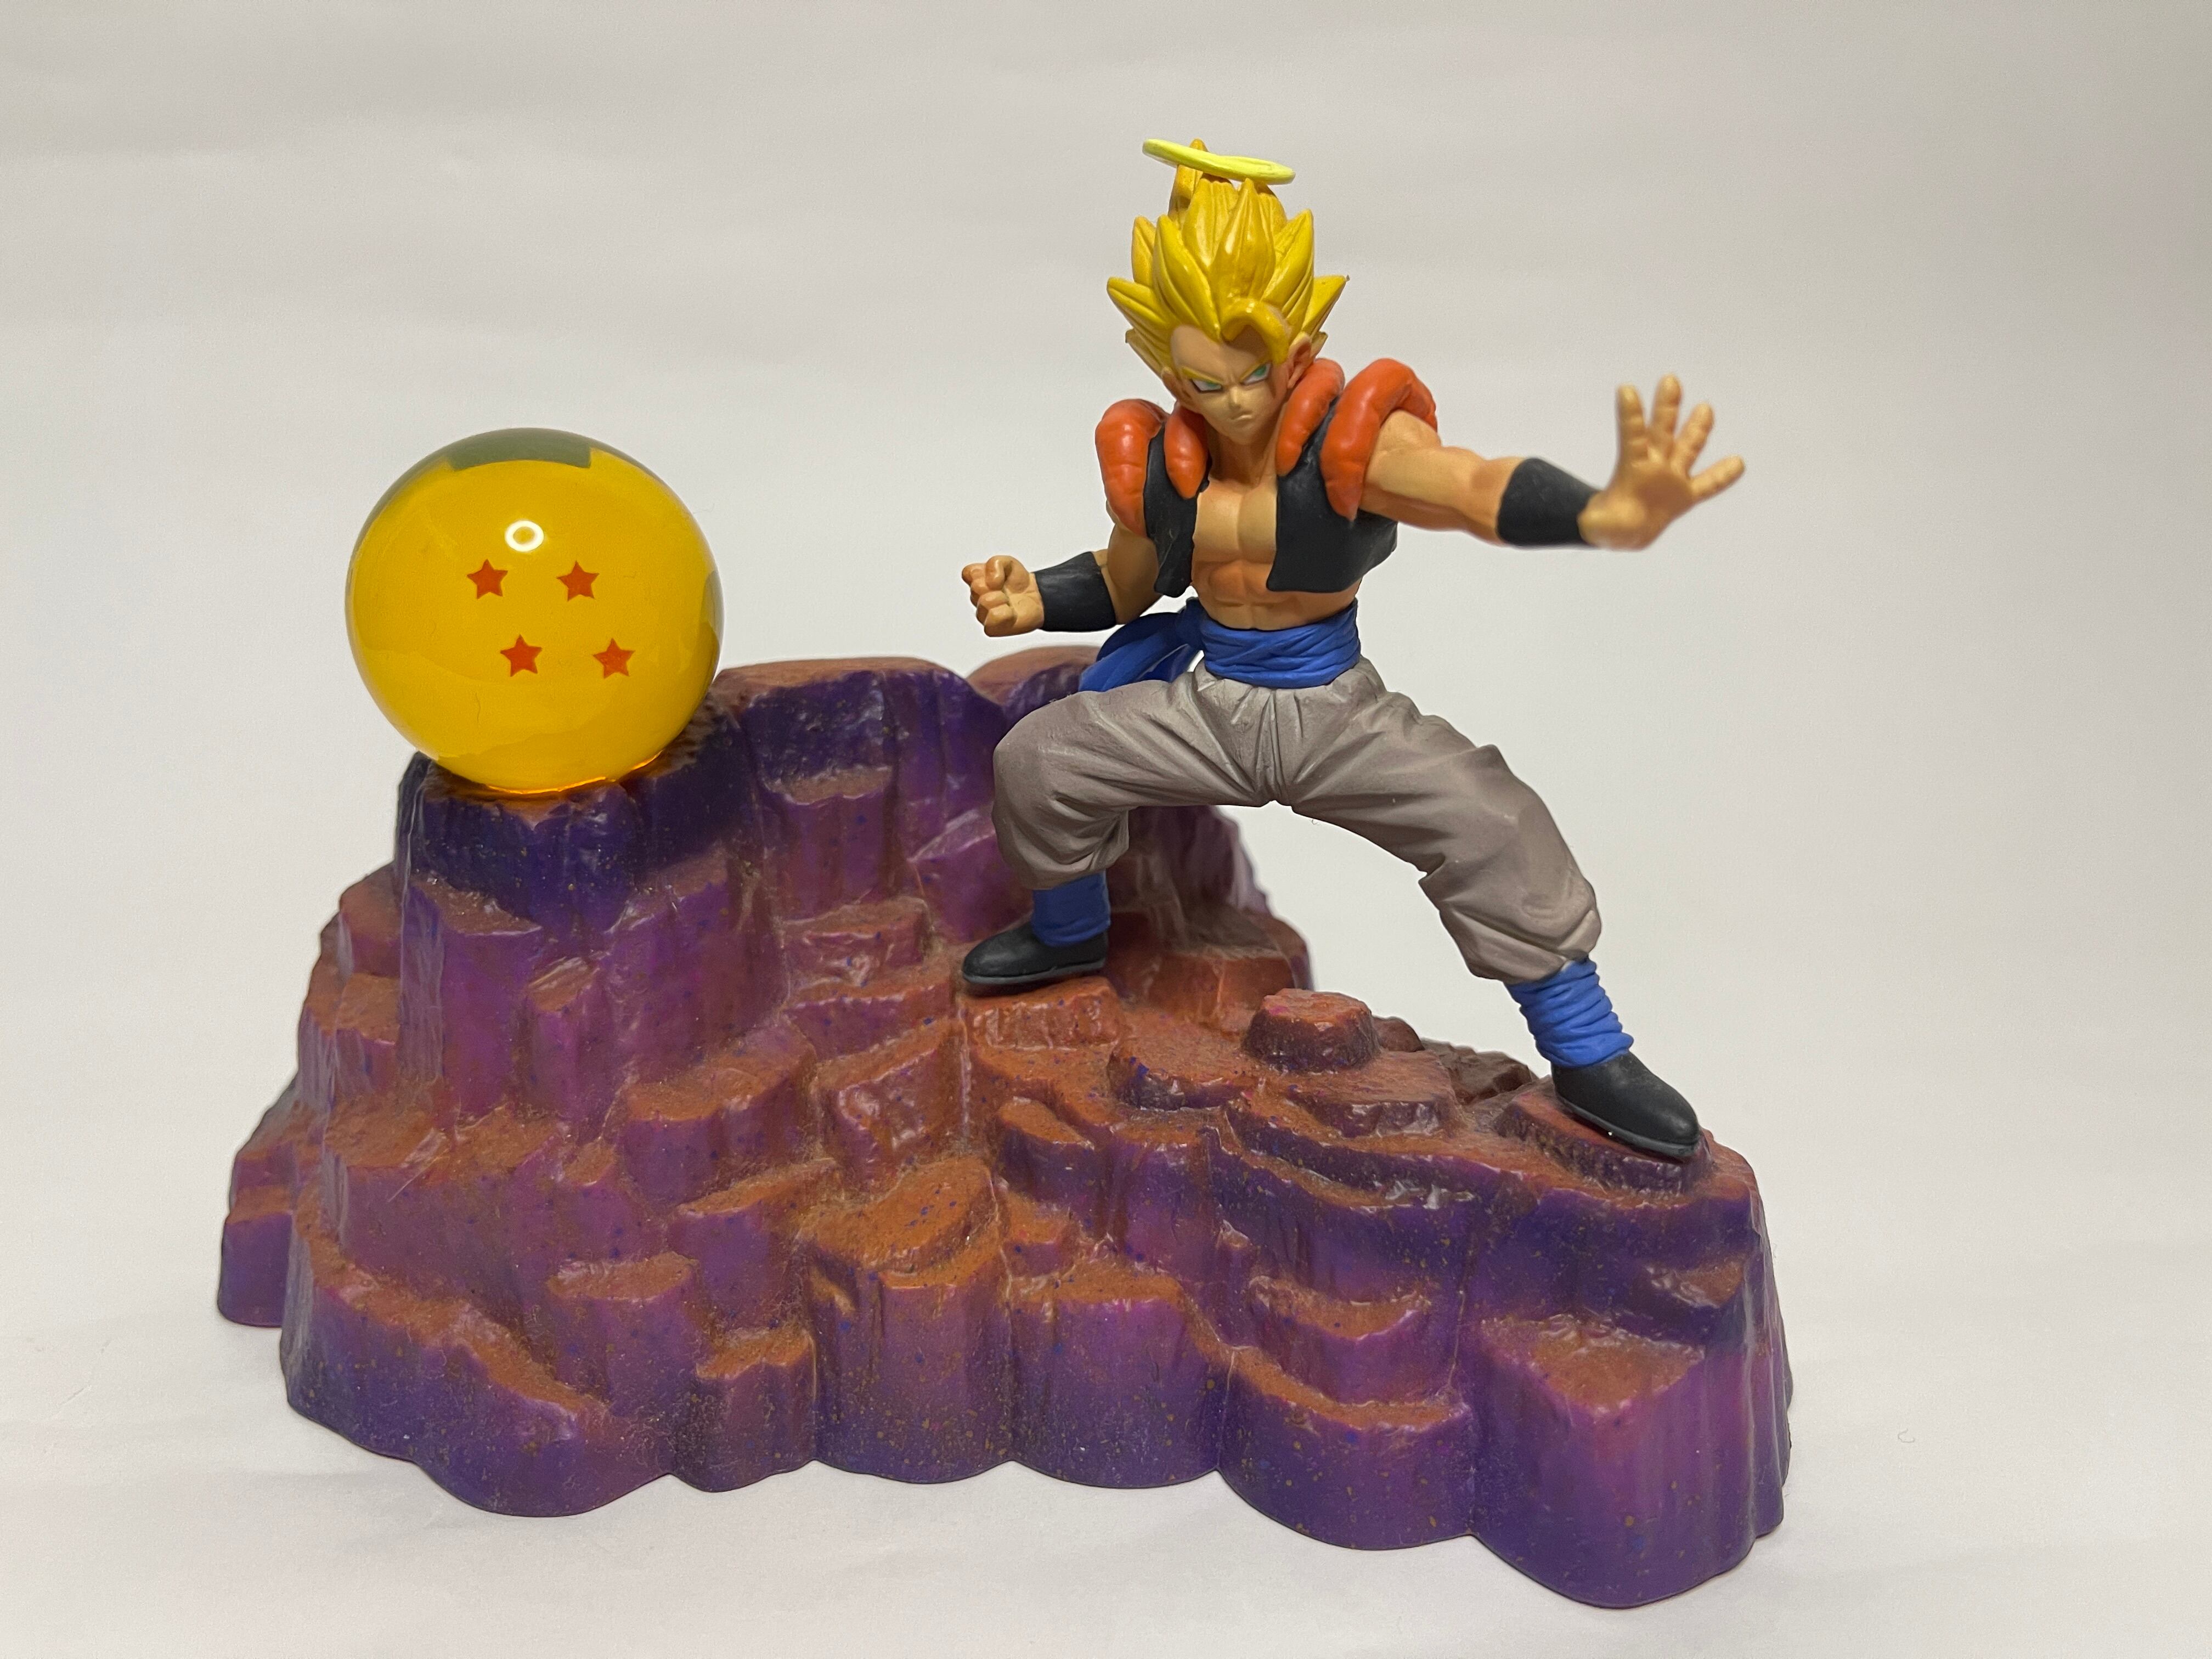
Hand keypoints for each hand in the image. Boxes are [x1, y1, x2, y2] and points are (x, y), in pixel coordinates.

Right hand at [961, 555, 1043, 636]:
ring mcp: (982, 614)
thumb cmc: (1019, 583)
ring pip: (985, 602)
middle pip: (976, 587)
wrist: (1037, 598)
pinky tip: (1010, 612)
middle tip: (1004, 589)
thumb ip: (995, 563)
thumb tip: (990, 581)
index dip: (984, 572)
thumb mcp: (1009, 563)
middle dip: (996, 585)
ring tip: (1008, 601)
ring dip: (1002, 598)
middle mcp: (977, 598)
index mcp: (978, 581)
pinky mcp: (990, 627)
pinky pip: (993, 618)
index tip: (998, 576)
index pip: (968, 573)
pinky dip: (1006, 613)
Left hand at [1578, 375, 1743, 550]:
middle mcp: (1653, 465)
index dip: (1630, 416)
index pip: (1631, 436)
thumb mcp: (1596, 524)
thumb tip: (1583, 519)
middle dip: (1666, 407)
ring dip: (1697, 429)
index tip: (1625, 390)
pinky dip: (1722, 475)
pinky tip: (1738, 463)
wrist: (1623, 534)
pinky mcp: (1684, 495)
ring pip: (1687, 448)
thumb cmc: (1606, 525)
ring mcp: (1671, 477)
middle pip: (1661, 431)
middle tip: (1669, 380)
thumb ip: (1594, 520)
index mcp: (1631, 467)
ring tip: (1704, 408)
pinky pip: (1708, 484)